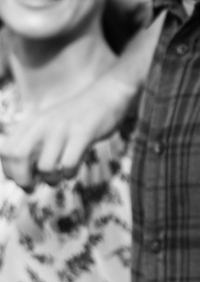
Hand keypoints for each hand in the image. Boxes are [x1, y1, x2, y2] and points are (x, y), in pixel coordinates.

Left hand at [0, 69, 137, 190]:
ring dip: (51, 179)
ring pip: (45, 166)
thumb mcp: (49, 124)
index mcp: (31, 122)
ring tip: (59, 177)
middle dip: (23, 179)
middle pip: (18, 157)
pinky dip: (69, 174)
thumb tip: (23, 175)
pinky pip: (69, 164)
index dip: (9, 171)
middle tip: (32, 187)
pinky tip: (73, 170)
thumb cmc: (78, 116)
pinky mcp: (83, 133)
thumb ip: (34, 144)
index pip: (7, 151)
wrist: (108, 95)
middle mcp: (43, 124)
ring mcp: (62, 128)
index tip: (21, 181)